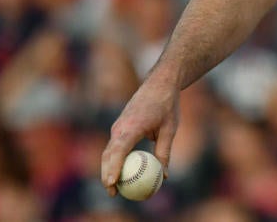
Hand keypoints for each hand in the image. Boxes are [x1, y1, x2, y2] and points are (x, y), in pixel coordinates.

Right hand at [100, 74, 180, 195]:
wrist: (159, 83)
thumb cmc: (167, 105)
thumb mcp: (170, 129)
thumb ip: (164, 152)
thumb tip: (163, 176)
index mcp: (132, 126)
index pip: (118, 151)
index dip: (113, 168)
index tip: (112, 183)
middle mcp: (120, 127)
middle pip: (108, 154)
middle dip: (106, 174)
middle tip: (112, 192)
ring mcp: (118, 126)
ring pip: (108, 151)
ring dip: (108, 169)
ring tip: (112, 188)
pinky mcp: (120, 126)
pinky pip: (114, 146)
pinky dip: (114, 160)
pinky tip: (120, 173)